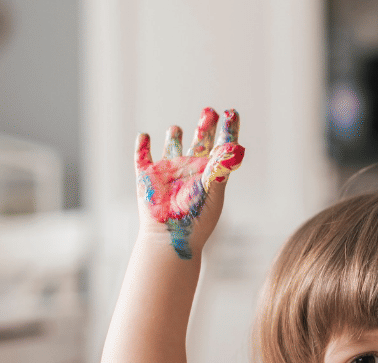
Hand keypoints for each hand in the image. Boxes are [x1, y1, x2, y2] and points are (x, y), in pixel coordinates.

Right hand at [135, 108, 244, 259]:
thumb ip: (221, 169)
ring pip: (171, 148)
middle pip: (199, 143)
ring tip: (176, 128)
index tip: (232, 112)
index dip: (228, 130)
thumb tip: (235, 148)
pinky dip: (142, 146)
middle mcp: (190, 170)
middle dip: (204, 127)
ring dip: (173, 137)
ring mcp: (168, 172)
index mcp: (210, 174)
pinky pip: (142, 157)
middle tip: (209, 111)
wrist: (172, 237)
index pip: (221, 147)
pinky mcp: (147, 176)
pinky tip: (144, 136)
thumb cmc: (197, 220)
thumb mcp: (213, 192)